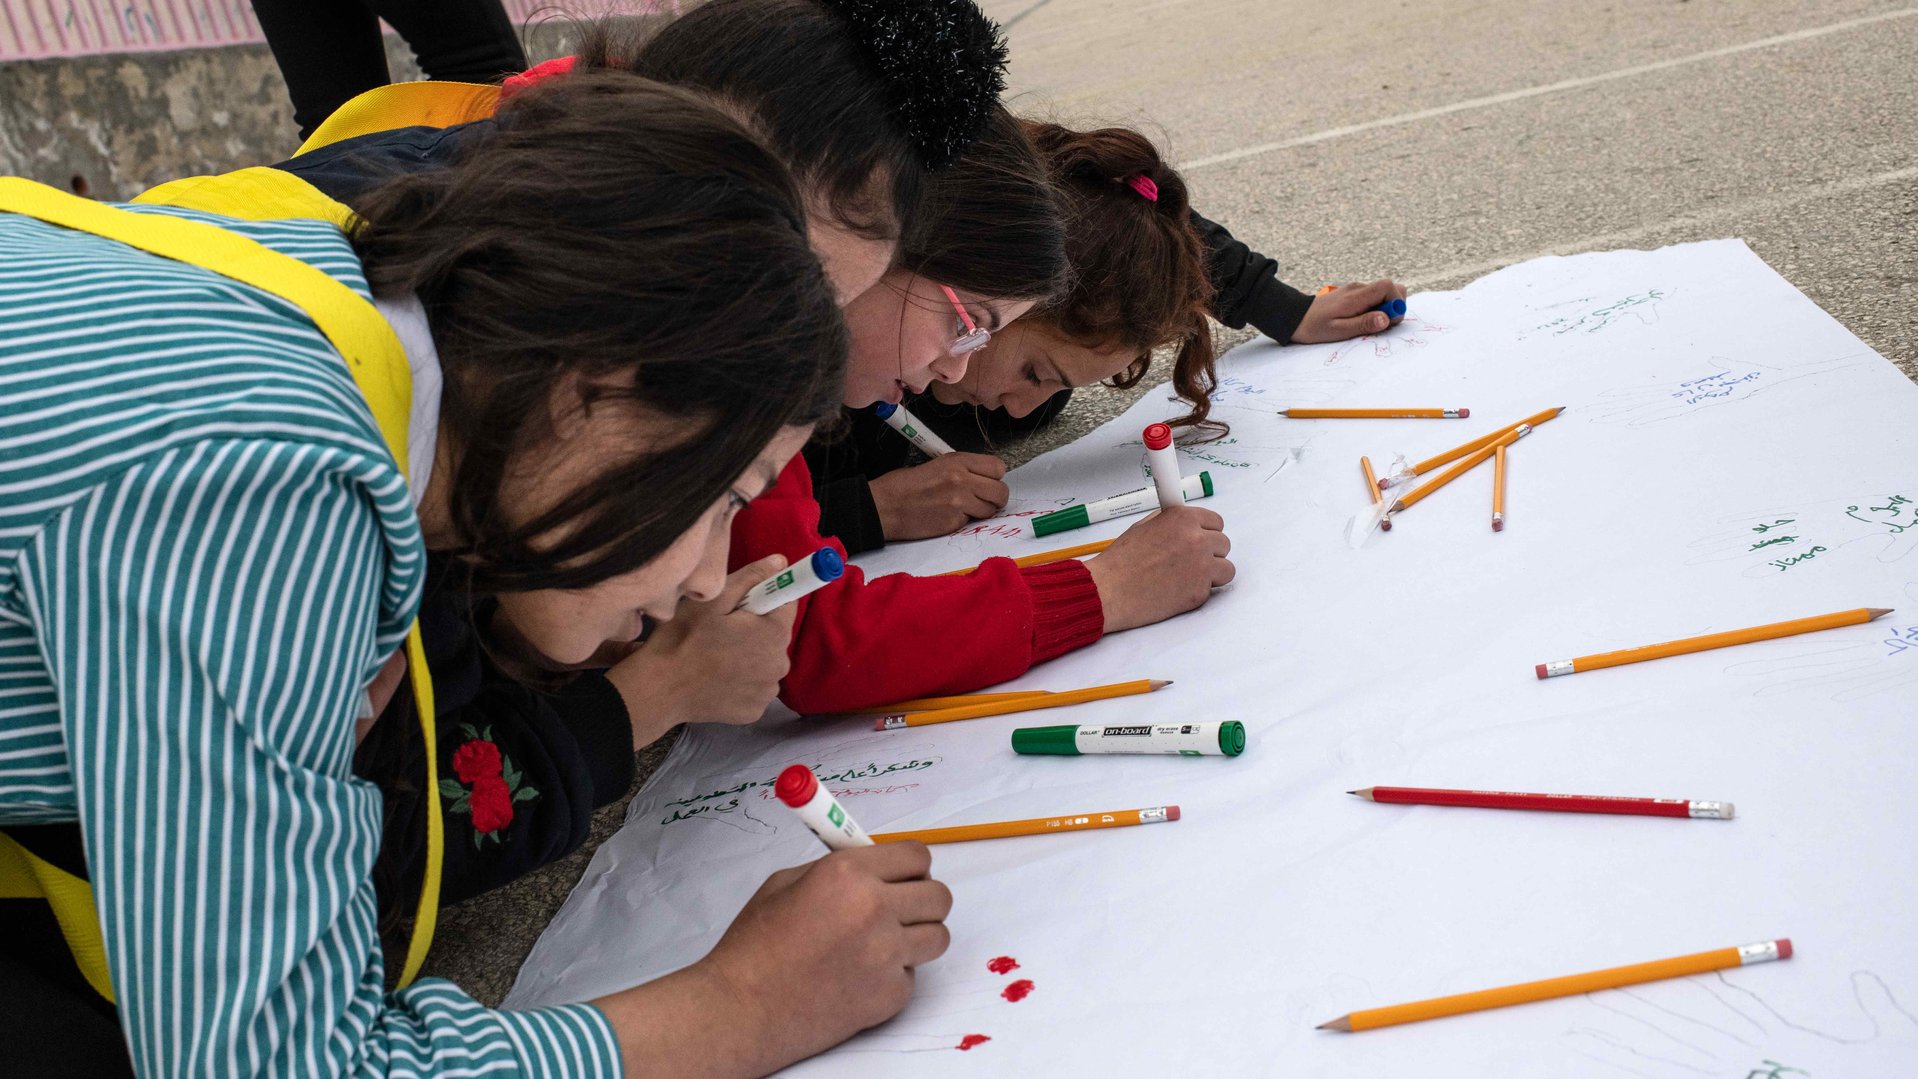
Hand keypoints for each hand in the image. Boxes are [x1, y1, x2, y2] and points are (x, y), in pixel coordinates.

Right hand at [595, 843, 951, 1077]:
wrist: (740, 1008)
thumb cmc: (755, 948)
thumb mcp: (787, 883)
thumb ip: (838, 868)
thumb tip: (873, 861)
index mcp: (848, 874)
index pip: (917, 856)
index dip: (911, 866)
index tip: (903, 875)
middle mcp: (874, 910)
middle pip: (939, 896)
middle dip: (921, 900)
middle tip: (898, 909)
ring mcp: (886, 956)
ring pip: (937, 937)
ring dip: (915, 938)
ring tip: (881, 944)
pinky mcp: (890, 995)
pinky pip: (913, 976)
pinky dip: (893, 976)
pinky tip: (859, 977)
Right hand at [603, 554, 797, 746]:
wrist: (659, 690)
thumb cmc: (684, 639)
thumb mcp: (714, 599)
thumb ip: (752, 578)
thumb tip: (781, 561)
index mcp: (775, 634)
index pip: (787, 603)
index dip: (764, 598)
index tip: (740, 604)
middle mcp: (780, 664)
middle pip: (775, 635)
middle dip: (755, 629)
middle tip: (720, 630)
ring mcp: (768, 692)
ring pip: (765, 662)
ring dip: (749, 656)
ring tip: (716, 655)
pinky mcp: (754, 712)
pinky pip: (754, 686)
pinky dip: (741, 681)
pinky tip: (717, 679)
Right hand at [869, 453, 1008, 539]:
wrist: (884, 506)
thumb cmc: (904, 485)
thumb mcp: (936, 464)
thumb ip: (963, 470)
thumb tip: (984, 480)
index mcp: (957, 461)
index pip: (997, 467)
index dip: (994, 477)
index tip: (986, 482)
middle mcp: (961, 479)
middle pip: (1001, 491)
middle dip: (994, 498)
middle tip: (982, 500)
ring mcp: (958, 502)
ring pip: (990, 510)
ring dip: (981, 511)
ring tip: (962, 509)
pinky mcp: (953, 522)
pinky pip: (971, 523)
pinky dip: (962, 522)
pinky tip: (946, 516)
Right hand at [1085, 506, 1234, 632]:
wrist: (1108, 591)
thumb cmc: (1120, 563)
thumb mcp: (1143, 527)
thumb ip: (1170, 523)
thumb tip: (1185, 523)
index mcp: (1182, 519)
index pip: (1216, 521)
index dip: (1207, 532)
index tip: (1201, 538)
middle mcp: (1196, 539)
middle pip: (1224, 544)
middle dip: (1210, 552)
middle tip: (1190, 561)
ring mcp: (1201, 566)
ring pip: (1226, 568)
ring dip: (1212, 573)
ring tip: (1188, 577)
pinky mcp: (1200, 592)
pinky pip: (1212, 589)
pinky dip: (1199, 591)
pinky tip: (1178, 590)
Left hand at [1291, 279, 1406, 343]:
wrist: (1294, 316)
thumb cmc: (1314, 327)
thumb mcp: (1339, 330)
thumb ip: (1363, 324)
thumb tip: (1386, 318)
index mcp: (1356, 296)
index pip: (1388, 286)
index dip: (1396, 303)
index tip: (1389, 320)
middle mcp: (1358, 288)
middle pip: (1391, 287)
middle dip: (1394, 306)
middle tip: (1379, 324)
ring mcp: (1356, 289)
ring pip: (1384, 293)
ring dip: (1384, 309)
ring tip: (1367, 324)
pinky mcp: (1353, 294)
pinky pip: (1373, 297)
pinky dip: (1375, 308)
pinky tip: (1360, 320)